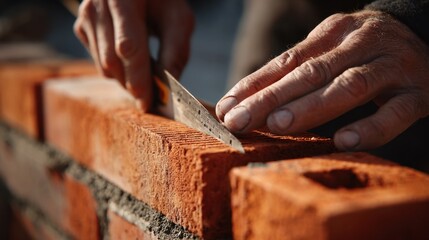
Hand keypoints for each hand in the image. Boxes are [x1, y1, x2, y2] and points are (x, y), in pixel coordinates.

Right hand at [74, 0, 193, 110]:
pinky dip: (118, 70)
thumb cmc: (163, 0)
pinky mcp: (82, 28)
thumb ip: (175, 52)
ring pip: (104, 66)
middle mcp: (98, 5)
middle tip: (154, 97)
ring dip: (127, 79)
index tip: (148, 102)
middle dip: (133, 85)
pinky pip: (99, 62)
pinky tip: (133, 61)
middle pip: (112, 61)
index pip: (128, 47)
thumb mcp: (179, 19)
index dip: (139, 77)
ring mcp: (86, 17)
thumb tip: (167, 90)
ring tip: (149, 73)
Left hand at [216, 10, 428, 150]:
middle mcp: (361, 44)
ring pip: (350, 86)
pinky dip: (371, 127)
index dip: (255, 84)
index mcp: (333, 33)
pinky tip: (343, 141)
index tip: (226, 108)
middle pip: (312, 72)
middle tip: (239, 120)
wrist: (425, 39)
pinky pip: (396, 112)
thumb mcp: (329, 51)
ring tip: (278, 126)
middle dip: (271, 98)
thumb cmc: (362, 52)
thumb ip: (294, 73)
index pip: (288, 60)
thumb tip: (244, 101)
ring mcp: (392, 67)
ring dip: (312, 107)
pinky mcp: (419, 93)